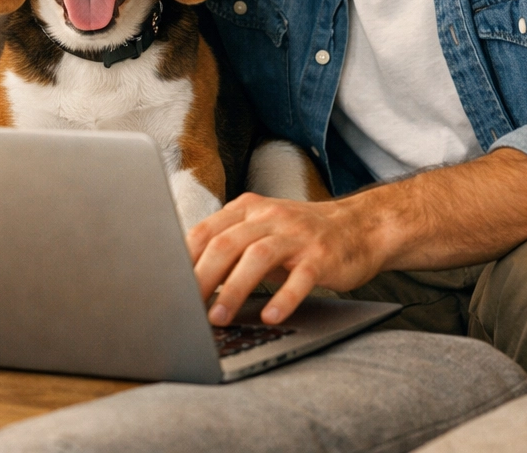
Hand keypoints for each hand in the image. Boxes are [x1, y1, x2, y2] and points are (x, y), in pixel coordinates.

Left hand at [187, 191, 383, 326]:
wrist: (359, 227)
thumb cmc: (300, 236)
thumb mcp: (261, 232)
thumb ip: (230, 247)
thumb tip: (187, 278)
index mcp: (248, 210)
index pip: (207, 230)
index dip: (184, 257)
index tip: (167, 285)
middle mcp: (270, 217)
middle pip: (227, 242)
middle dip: (201, 275)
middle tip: (185, 305)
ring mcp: (297, 235)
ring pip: (258, 257)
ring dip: (234, 288)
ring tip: (218, 317)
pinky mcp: (322, 256)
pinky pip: (301, 278)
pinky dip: (284, 298)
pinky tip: (270, 317)